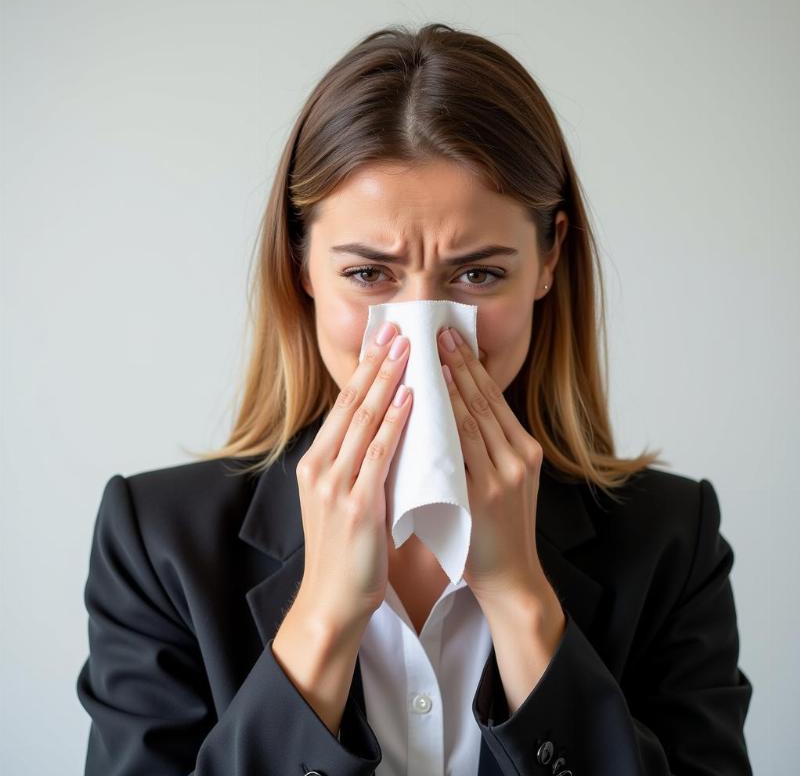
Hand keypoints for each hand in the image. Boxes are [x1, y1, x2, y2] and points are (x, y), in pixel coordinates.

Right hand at [294, 322, 412, 635]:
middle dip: (376, 364)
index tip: (383, 341)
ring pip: (364, 421)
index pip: (343, 406)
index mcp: (316, 463)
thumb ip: (359, 464)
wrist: (334, 599)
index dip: (364, 370)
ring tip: (408, 350)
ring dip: (388, 381)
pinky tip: (412, 399)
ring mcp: (336, 486)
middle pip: (351, 404)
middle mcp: (320, 467)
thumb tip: (388, 428)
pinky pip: (379, 454)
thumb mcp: (344, 499)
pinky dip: (396, 423)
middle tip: (398, 330)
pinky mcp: (358, 506)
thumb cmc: (346, 550)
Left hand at [437, 325, 550, 606]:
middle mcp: (518, 457)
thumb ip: (485, 450)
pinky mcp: (484, 495)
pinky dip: (443, 424)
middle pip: (484, 400)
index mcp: (524, 450)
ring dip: (450, 384)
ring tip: (429, 354)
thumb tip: (453, 413)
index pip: (493, 398)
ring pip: (472, 419)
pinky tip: (427, 403)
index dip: (471, 366)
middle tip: (436, 332)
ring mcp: (503, 475)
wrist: (510, 577)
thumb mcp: (503, 482)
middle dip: (458, 363)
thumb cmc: (495, 530)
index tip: (451, 339)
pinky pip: (459, 451)